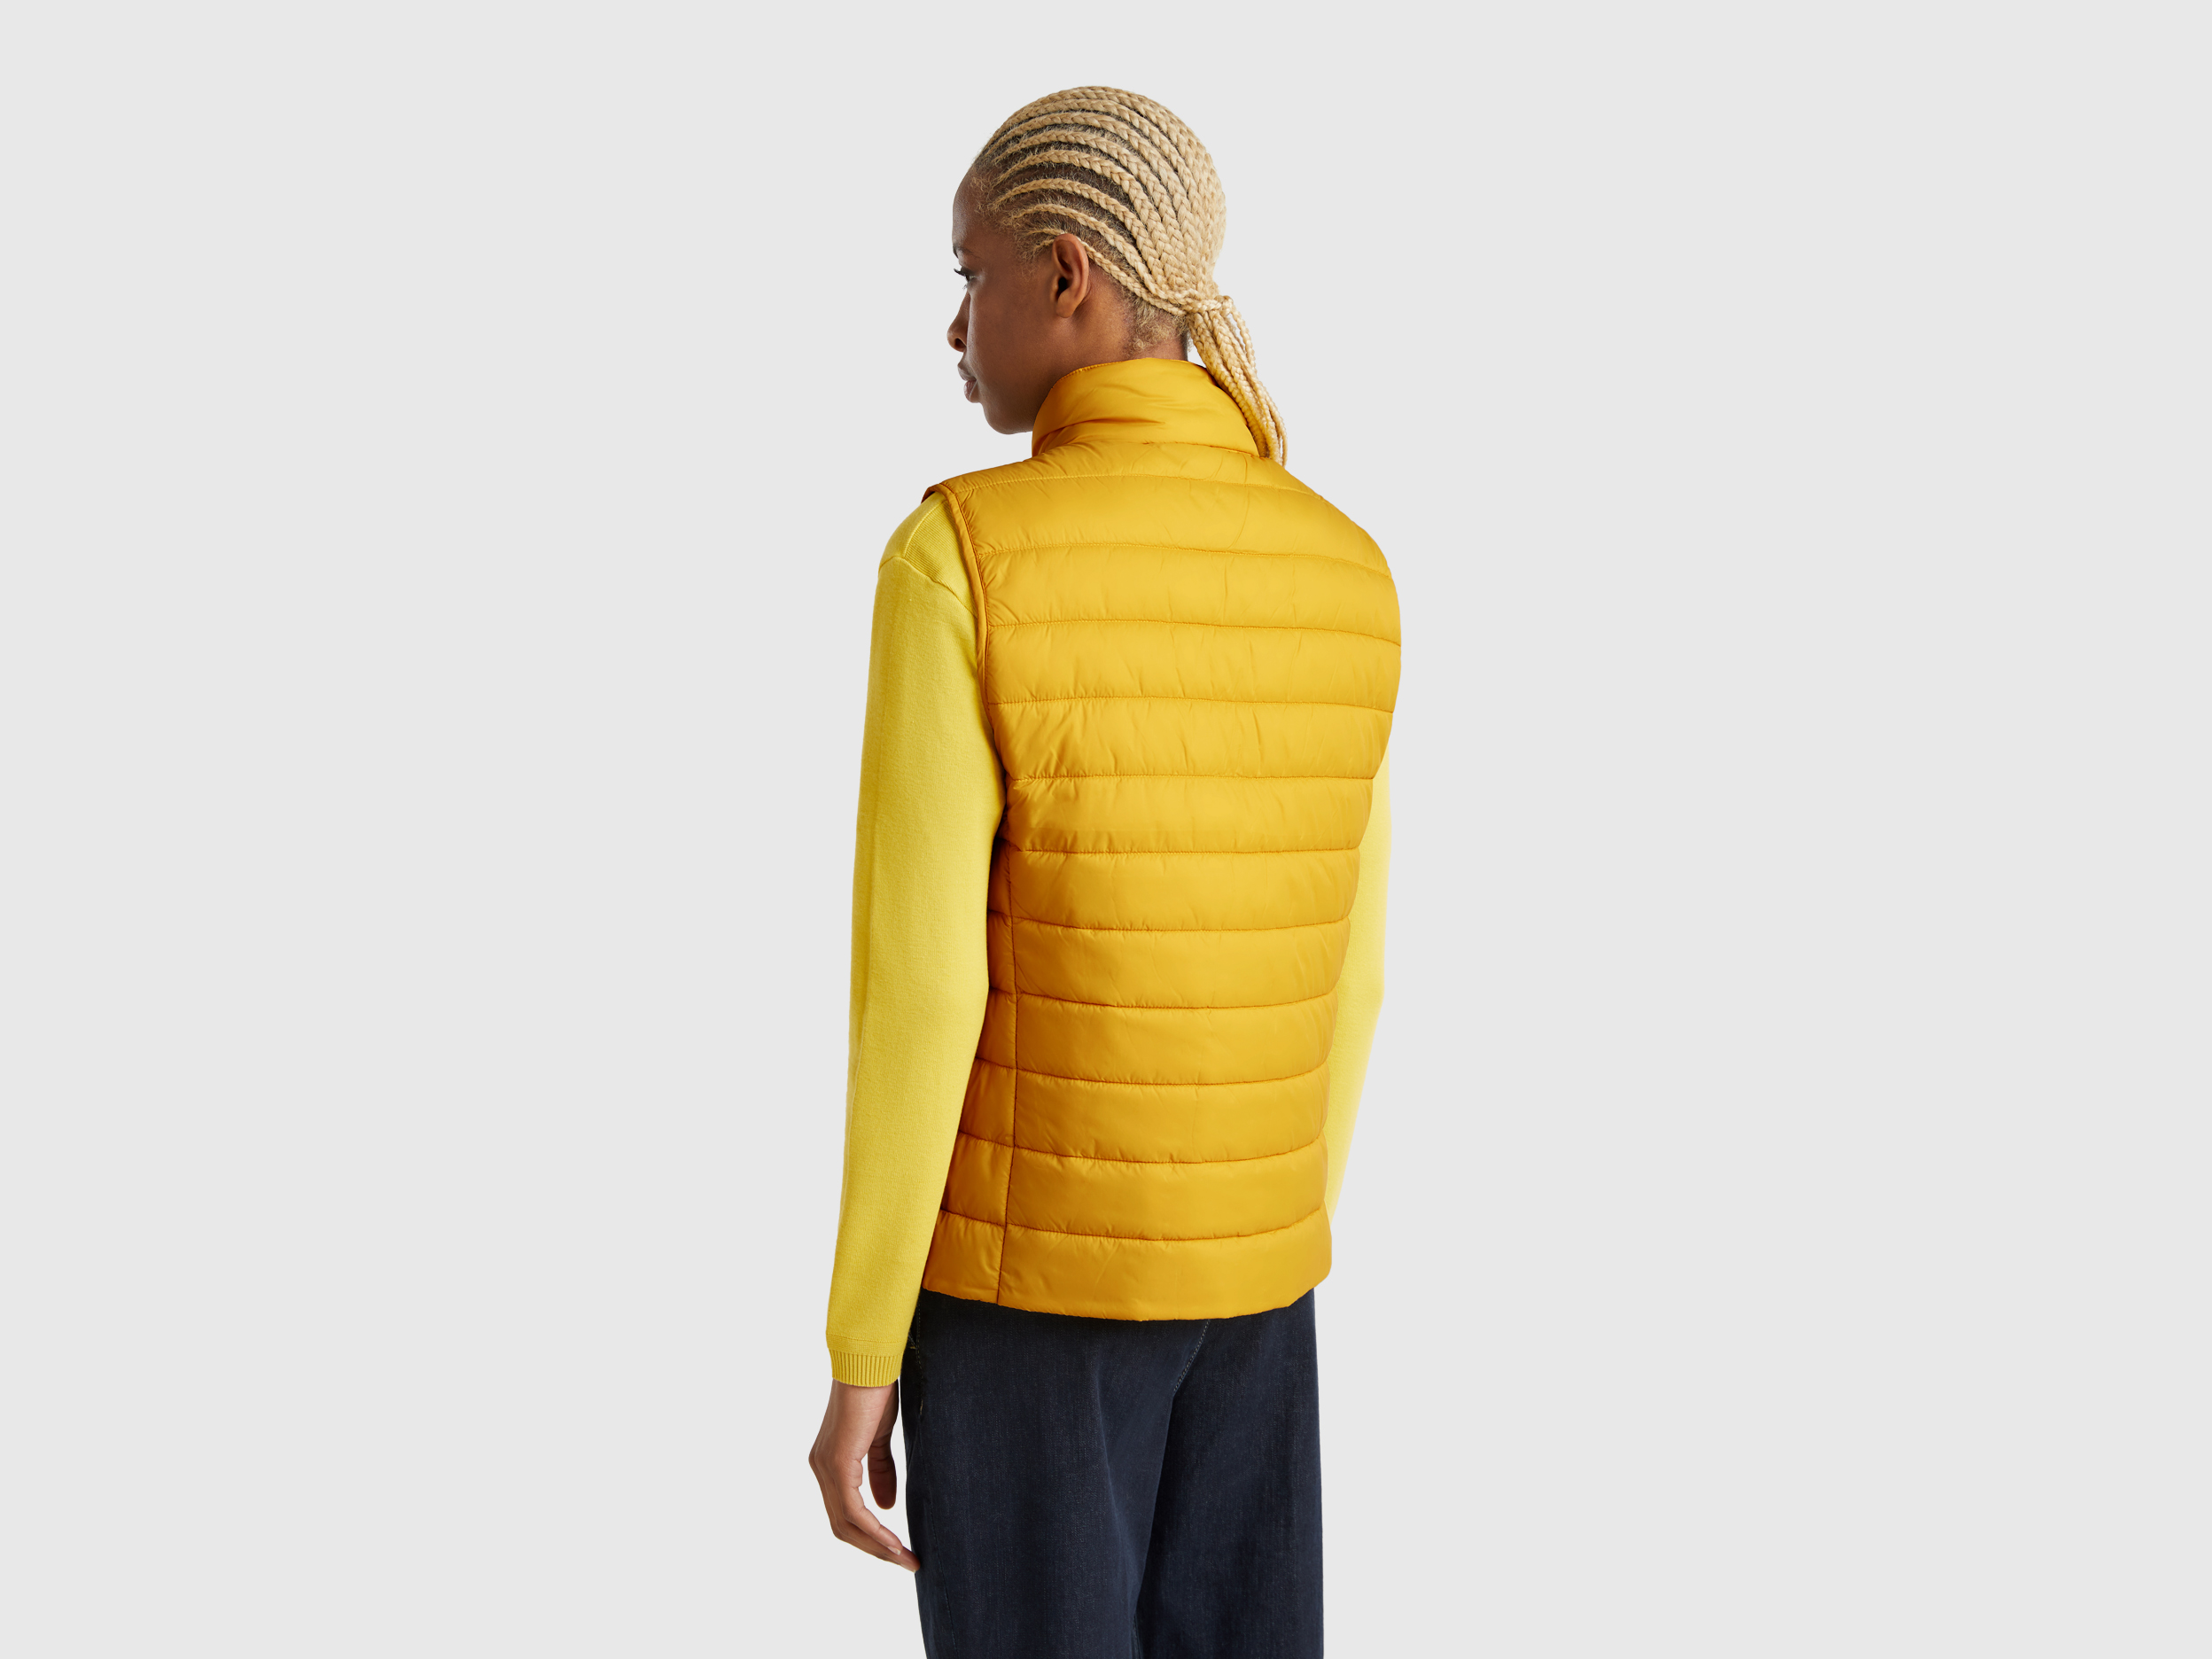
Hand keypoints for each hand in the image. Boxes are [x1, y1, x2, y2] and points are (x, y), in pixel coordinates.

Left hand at [807, 1380, 918, 1570]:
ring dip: (876, 1546)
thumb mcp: (879, 1440)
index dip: (870, 1536)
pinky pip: (853, 1510)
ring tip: (905, 1557)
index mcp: (828, 1464)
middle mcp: (820, 1469)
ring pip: (846, 1524)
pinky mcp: (837, 1463)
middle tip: (906, 1562)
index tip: (899, 1551)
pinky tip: (893, 1540)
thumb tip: (885, 1507)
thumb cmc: (876, 1393)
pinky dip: (874, 1529)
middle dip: (875, 1549)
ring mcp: (825, 1467)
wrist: (871, 1364)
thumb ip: (880, 1472)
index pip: (844, 1514)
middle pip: (842, 1526)